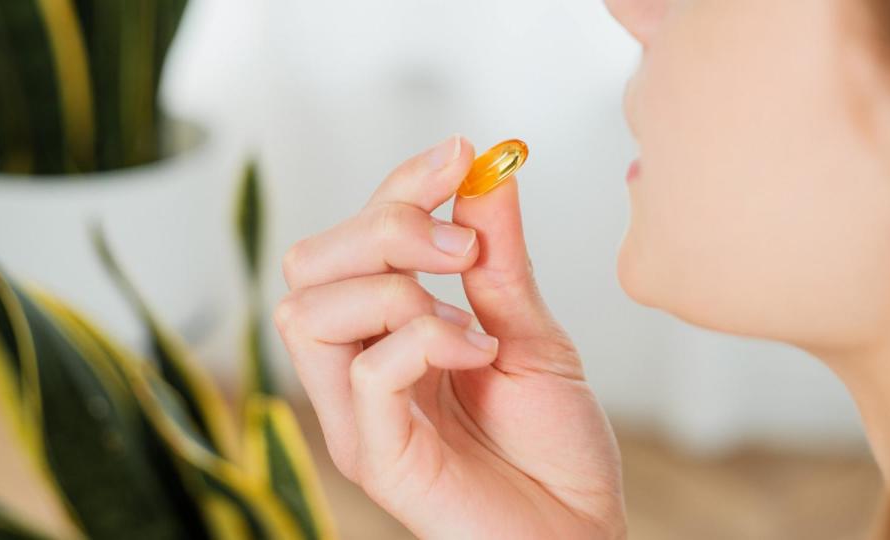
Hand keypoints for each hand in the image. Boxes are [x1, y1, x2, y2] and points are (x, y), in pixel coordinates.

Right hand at [275, 134, 626, 538]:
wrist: (582, 531)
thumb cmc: (555, 444)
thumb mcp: (532, 332)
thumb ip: (500, 258)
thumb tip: (488, 170)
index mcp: (387, 333)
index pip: (353, 239)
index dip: (398, 187)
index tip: (460, 156)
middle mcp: (358, 368)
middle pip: (307, 264)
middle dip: (383, 228)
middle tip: (463, 246)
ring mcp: (359, 415)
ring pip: (308, 311)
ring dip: (395, 287)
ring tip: (471, 317)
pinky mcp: (375, 456)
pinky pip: (366, 371)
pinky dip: (424, 340)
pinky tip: (478, 354)